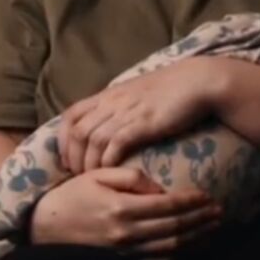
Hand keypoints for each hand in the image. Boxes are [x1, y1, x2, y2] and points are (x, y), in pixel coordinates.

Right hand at [30, 167, 220, 259]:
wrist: (47, 225)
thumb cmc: (71, 195)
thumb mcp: (96, 175)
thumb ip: (129, 177)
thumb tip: (158, 187)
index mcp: (121, 209)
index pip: (166, 205)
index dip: (190, 200)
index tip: (206, 194)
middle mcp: (128, 232)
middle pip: (175, 227)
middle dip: (200, 219)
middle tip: (219, 210)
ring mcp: (127, 249)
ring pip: (172, 246)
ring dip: (197, 237)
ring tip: (212, 227)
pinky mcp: (125, 258)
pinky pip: (159, 259)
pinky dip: (180, 253)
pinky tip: (191, 244)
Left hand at [60, 60, 219, 173]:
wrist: (197, 82)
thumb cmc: (169, 90)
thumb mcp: (134, 94)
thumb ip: (118, 106)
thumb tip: (106, 123)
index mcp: (106, 95)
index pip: (70, 115)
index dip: (62, 138)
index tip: (65, 157)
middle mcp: (110, 102)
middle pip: (77, 130)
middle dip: (71, 155)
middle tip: (74, 174)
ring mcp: (126, 112)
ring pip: (92, 139)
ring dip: (88, 161)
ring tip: (89, 177)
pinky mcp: (143, 123)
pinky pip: (116, 142)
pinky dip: (108, 159)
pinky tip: (109, 171)